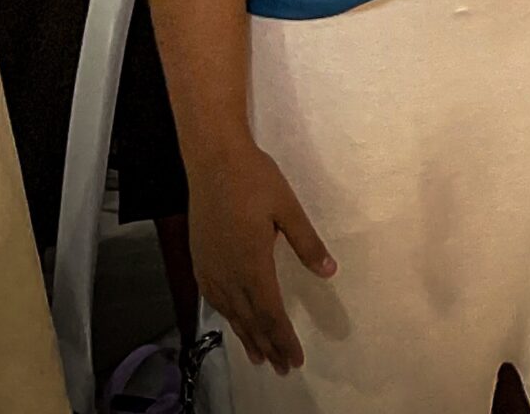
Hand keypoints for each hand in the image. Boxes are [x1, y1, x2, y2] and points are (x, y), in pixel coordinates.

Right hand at [187, 139, 336, 374]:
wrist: (212, 160)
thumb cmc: (255, 180)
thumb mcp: (288, 208)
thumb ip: (307, 243)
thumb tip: (329, 272)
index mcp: (253, 264)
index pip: (270, 313)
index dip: (282, 339)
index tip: (294, 359)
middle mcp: (228, 273)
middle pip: (250, 319)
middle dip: (268, 345)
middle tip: (282, 368)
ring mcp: (210, 268)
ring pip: (230, 312)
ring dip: (246, 335)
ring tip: (259, 357)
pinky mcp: (200, 259)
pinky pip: (214, 299)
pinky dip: (227, 316)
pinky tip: (232, 320)